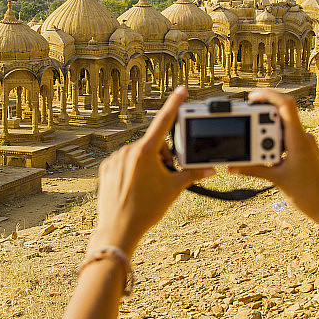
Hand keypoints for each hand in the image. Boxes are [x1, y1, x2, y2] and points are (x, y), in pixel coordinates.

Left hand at [90, 86, 213, 255]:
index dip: (174, 104)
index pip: (164, 121)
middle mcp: (128, 150)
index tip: (180, 89)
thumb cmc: (146, 210)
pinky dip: (133, 170)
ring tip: (149, 187)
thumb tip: (211, 169)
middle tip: (166, 177)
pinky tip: (135, 187)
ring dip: (148, 164)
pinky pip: (125, 162)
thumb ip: (193, 174)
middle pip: (154, 144)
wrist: (118, 229)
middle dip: (163, 157)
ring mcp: (115, 159)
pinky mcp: (106, 168)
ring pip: (139, 154)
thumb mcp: (174, 190)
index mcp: (145, 151)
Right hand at [229, 89, 318, 238]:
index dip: (268, 96)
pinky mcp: (304, 152)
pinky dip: (273, 149)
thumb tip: (233, 166)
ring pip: (281, 132)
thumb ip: (253, 169)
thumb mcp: (277, 180)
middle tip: (250, 138)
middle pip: (278, 118)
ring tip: (262, 159)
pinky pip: (285, 143)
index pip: (285, 105)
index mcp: (298, 139)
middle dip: (261, 125)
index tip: (251, 97)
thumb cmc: (311, 194)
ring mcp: (305, 144)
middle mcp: (303, 137)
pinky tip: (270, 163)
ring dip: (266, 141)